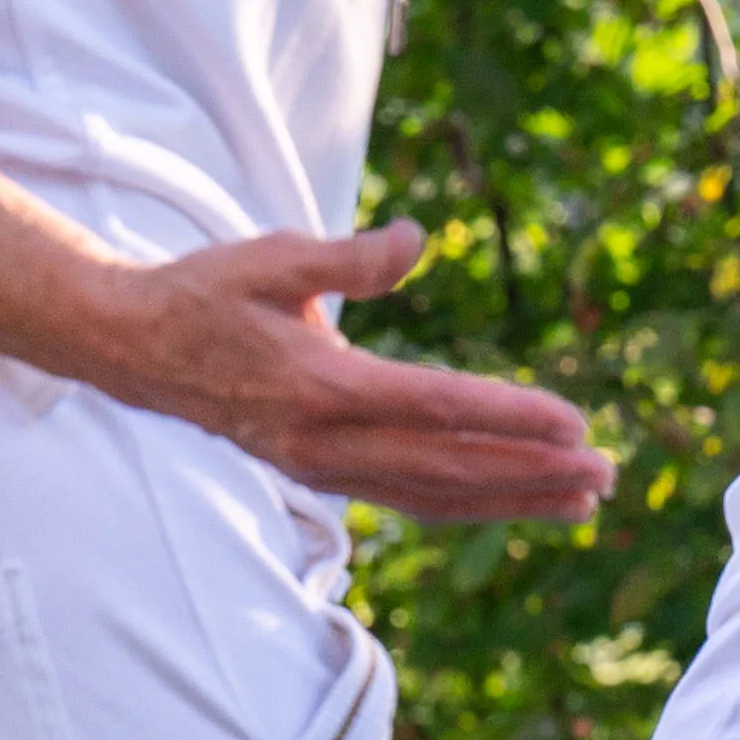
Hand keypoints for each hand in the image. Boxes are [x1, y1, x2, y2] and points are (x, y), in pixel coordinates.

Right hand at [104, 221, 618, 524]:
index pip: (437, 409)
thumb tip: (416, 238)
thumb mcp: (272, 256)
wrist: (132, 348)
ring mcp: (321, 467)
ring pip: (434, 495)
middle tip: (607, 474)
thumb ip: (347, 256)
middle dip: (533, 473)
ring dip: (513, 499)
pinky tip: (518, 499)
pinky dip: (469, 501)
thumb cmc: (206, 292)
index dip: (511, 418)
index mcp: (319, 387)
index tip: (575, 425)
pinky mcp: (320, 473)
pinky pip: (408, 497)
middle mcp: (325, 442)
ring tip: (583, 500)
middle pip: (449, 467)